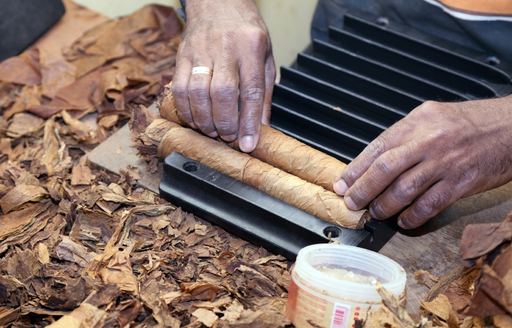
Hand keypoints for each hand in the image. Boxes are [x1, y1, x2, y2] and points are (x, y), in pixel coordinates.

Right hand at [172, 0, 274, 151]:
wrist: (217, 2)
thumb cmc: (245, 32)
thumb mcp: (265, 58)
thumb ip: (263, 93)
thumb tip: (261, 128)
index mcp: (251, 47)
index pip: (251, 90)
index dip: (249, 122)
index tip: (248, 144)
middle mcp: (225, 48)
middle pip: (222, 93)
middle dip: (224, 122)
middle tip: (228, 136)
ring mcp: (200, 51)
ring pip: (197, 92)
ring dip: (204, 119)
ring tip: (212, 130)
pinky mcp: (182, 56)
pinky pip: (179, 88)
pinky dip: (186, 110)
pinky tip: (195, 119)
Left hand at [333, 97, 511, 228]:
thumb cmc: (471, 123)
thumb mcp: (432, 117)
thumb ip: (404, 136)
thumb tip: (374, 161)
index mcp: (417, 122)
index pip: (377, 148)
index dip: (355, 169)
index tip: (342, 184)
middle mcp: (428, 141)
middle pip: (385, 169)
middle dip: (363, 190)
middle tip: (351, 203)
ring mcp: (445, 163)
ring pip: (404, 189)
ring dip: (384, 206)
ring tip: (375, 213)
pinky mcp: (461, 183)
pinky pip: (429, 205)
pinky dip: (412, 217)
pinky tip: (404, 221)